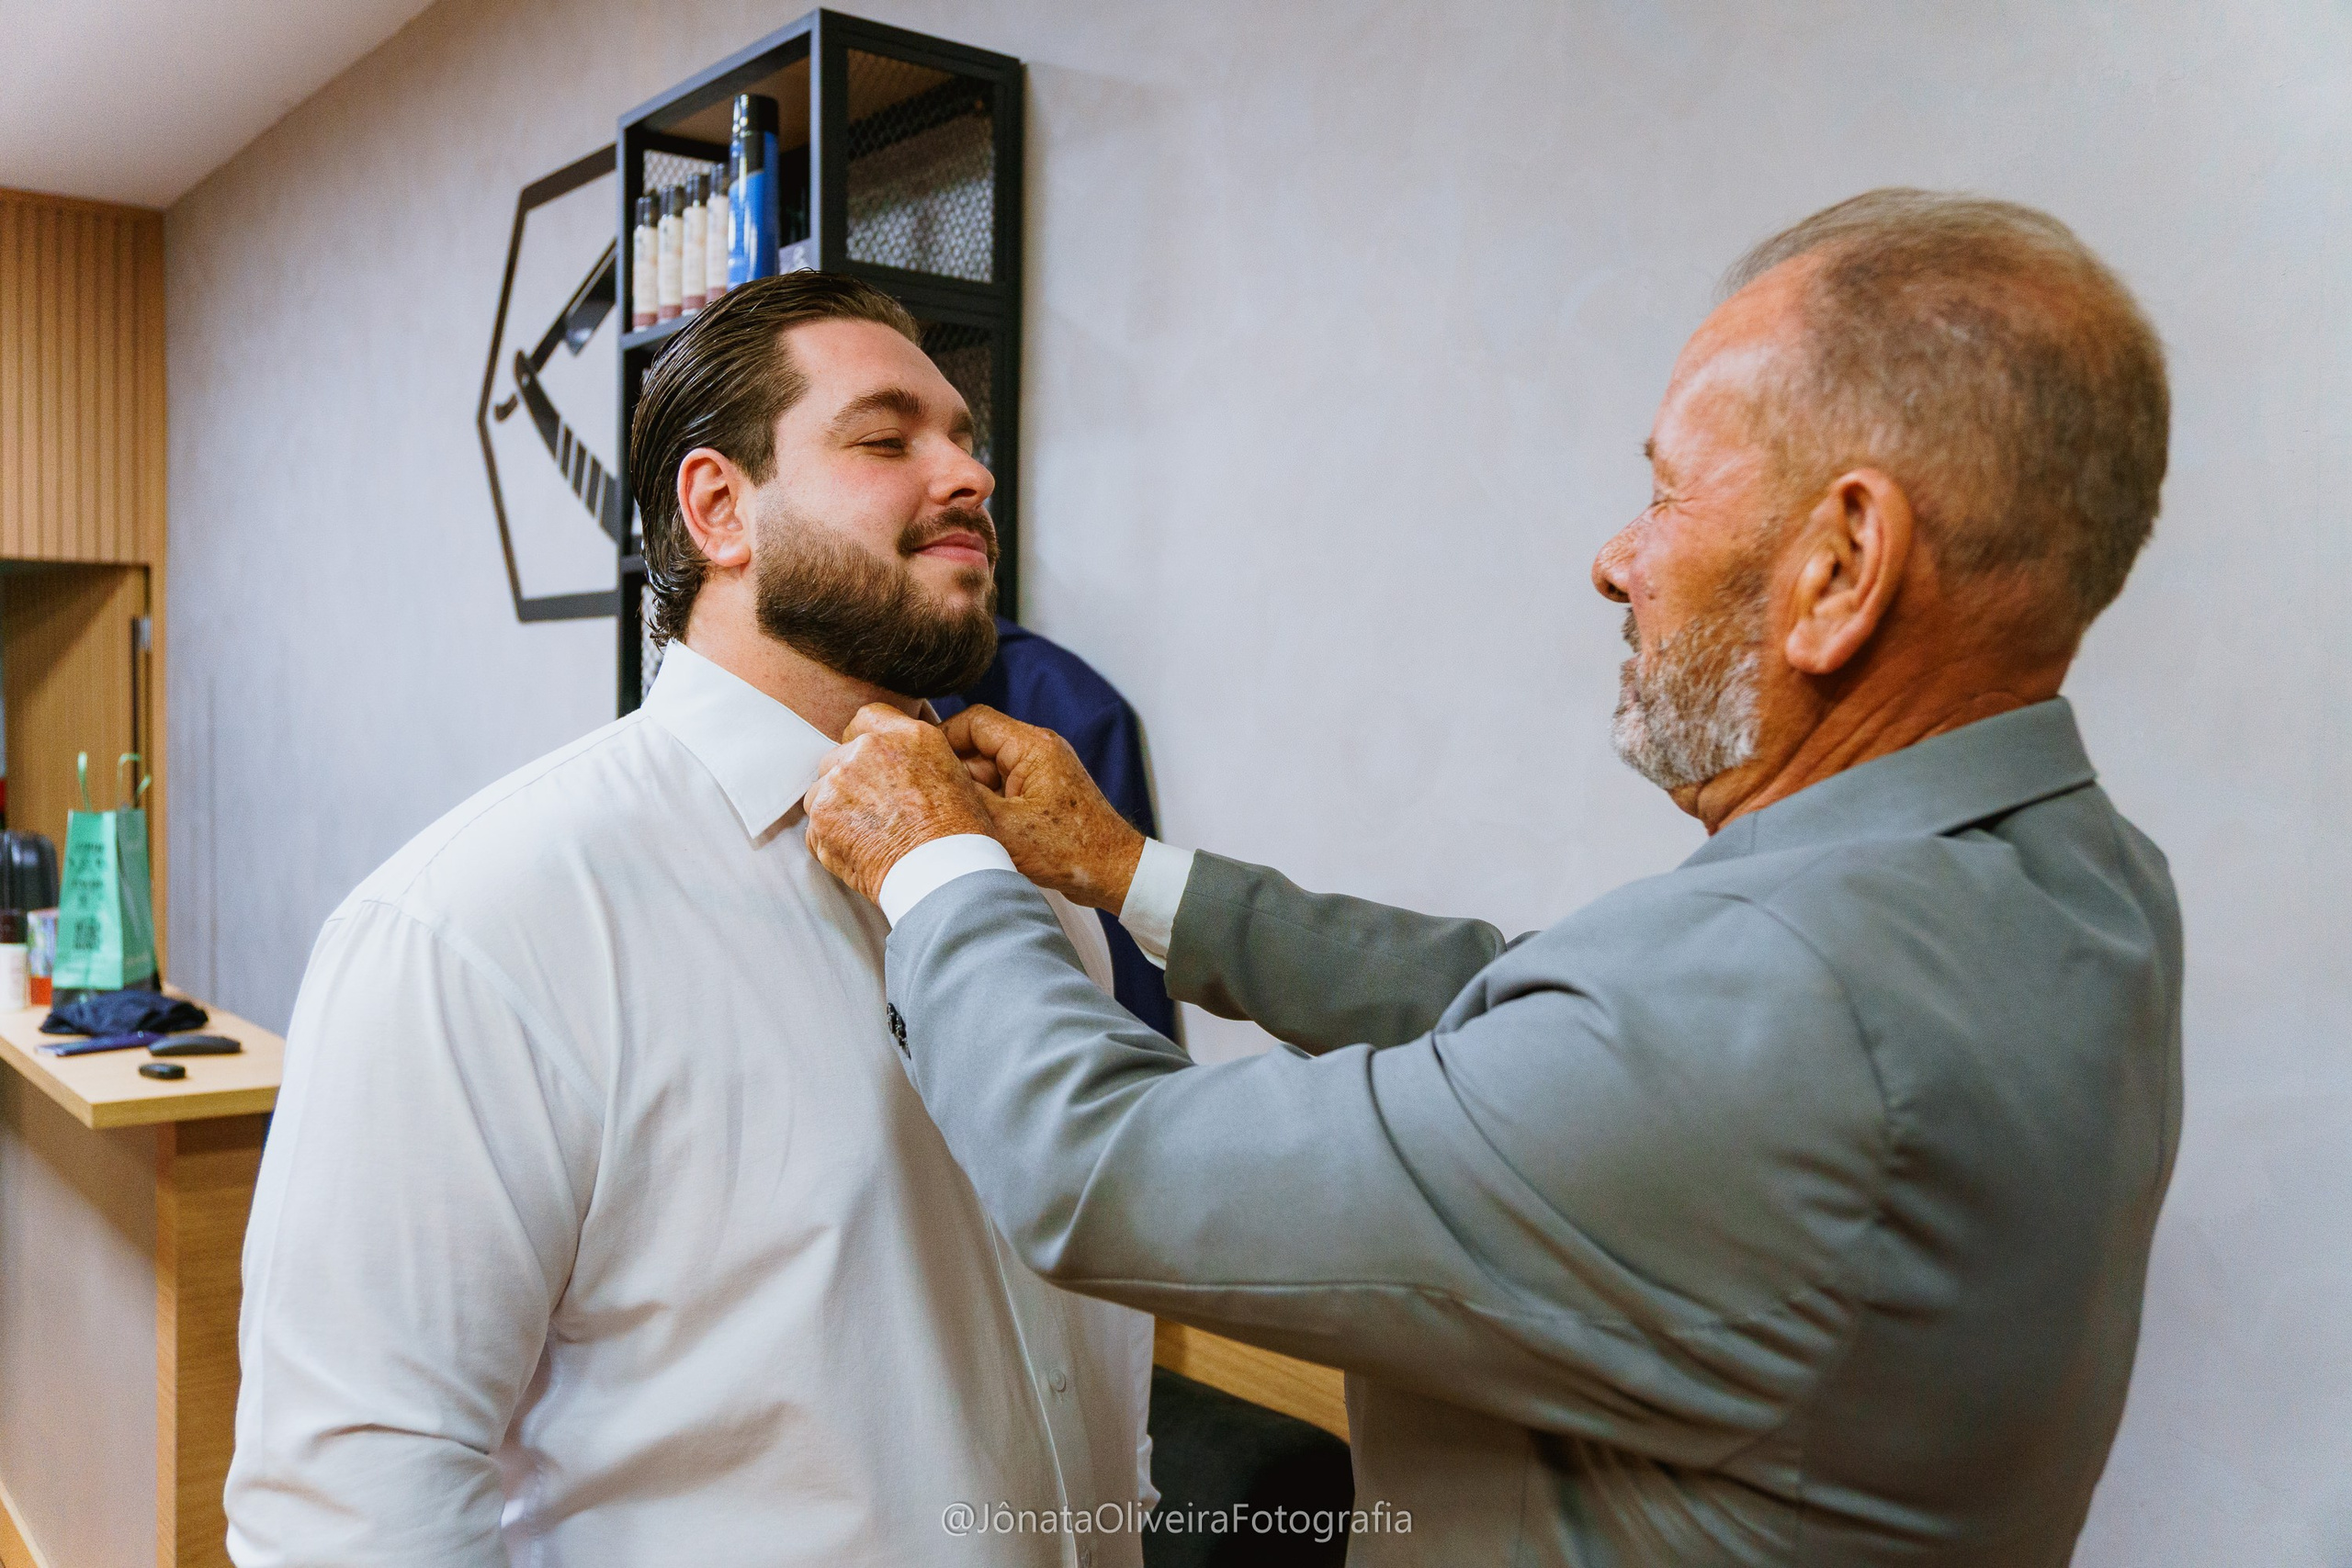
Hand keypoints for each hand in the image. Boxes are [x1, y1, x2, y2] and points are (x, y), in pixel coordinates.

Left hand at [804, 705, 994, 902]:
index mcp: (907, 735)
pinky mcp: (822, 814)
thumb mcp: (952, 775)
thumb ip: (914, 757)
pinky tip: (859, 853)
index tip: (869, 765)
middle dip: (849, 783)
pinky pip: (815, 827)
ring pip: (821, 792)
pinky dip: (830, 841)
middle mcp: (869, 749)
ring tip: (868, 837)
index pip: (866, 718)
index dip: (864, 743)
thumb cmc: (958, 834)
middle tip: (873, 814)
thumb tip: (894, 763)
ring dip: (836, 811)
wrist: (944, 872)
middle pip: (838, 757)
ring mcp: (840, 781)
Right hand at [942, 705, 1145, 911]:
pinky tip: (978, 831)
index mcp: (1033, 746)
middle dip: (954, 773)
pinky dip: (987, 805)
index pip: (973, 720)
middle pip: (978, 746)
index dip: (941, 738)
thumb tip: (928, 779)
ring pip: (987, 771)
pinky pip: (1002, 788)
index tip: (920, 764)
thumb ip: (965, 797)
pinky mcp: (1041, 792)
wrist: (1115, 872)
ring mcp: (1041, 771)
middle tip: (933, 801)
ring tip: (958, 822)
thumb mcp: (1005, 827)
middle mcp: (1038, 750)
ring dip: (971, 794)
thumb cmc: (1070, 851)